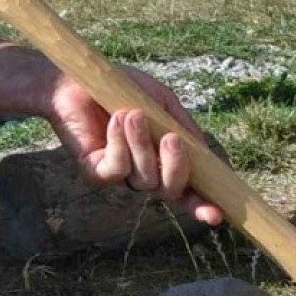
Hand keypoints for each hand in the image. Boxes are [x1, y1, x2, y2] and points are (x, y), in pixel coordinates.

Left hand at [45, 67, 225, 227]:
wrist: (78, 80)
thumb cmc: (122, 90)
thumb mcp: (162, 103)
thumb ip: (184, 126)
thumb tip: (207, 155)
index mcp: (162, 159)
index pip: (185, 190)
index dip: (201, 205)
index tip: (217, 214)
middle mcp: (142, 173)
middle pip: (169, 191)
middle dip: (176, 167)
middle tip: (171, 139)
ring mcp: (120, 174)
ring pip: (144, 178)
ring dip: (141, 144)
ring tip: (131, 113)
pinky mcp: (96, 172)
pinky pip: (117, 170)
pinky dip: (120, 144)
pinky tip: (116, 121)